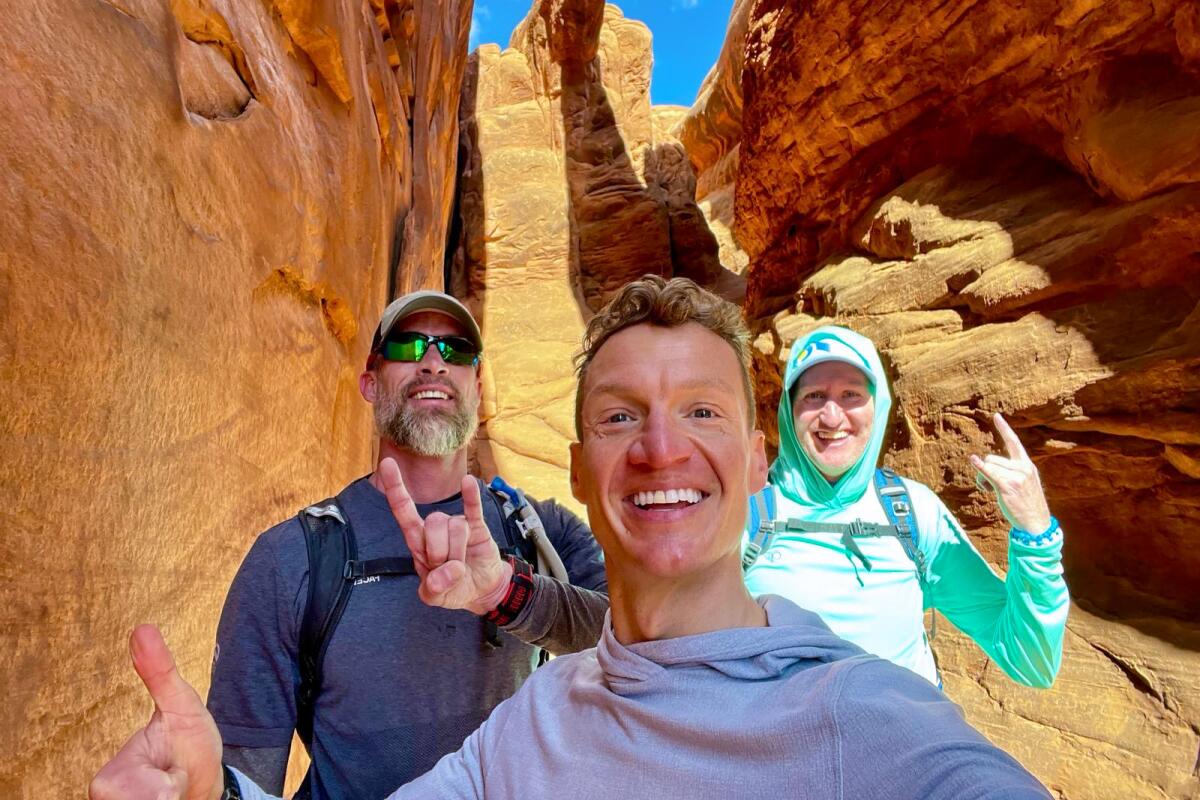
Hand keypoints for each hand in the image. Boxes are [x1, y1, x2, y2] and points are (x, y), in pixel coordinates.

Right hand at [89, 625, 222, 799]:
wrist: (206, 785)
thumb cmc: (190, 747)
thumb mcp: (183, 706)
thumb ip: (160, 673)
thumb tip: (142, 628)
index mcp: (112, 777)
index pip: (123, 792)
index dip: (162, 786)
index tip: (170, 772)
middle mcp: (107, 799)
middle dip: (170, 794)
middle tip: (175, 780)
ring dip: (176, 798)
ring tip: (177, 791)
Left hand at [378, 458, 511, 613]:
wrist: (482, 590)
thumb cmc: (454, 588)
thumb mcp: (436, 598)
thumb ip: (434, 590)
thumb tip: (444, 574)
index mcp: (419, 542)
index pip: (404, 512)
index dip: (396, 489)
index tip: (388, 464)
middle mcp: (435, 529)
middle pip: (432, 525)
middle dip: (442, 553)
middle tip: (449, 569)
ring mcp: (456, 525)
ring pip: (454, 527)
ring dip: (459, 552)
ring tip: (463, 564)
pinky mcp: (477, 527)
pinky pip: (473, 509)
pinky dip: (471, 497)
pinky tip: (469, 482)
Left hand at [969, 413, 1051, 534]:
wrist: (1036, 523)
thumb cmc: (1027, 505)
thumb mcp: (1024, 484)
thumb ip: (1011, 472)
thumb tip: (987, 465)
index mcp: (1026, 465)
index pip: (1014, 442)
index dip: (1004, 429)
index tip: (996, 416)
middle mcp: (1022, 467)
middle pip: (992, 458)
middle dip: (987, 471)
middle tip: (992, 487)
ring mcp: (1016, 476)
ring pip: (988, 466)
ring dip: (983, 479)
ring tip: (993, 492)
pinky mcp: (1007, 486)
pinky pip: (989, 472)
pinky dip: (979, 467)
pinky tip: (973, 460)